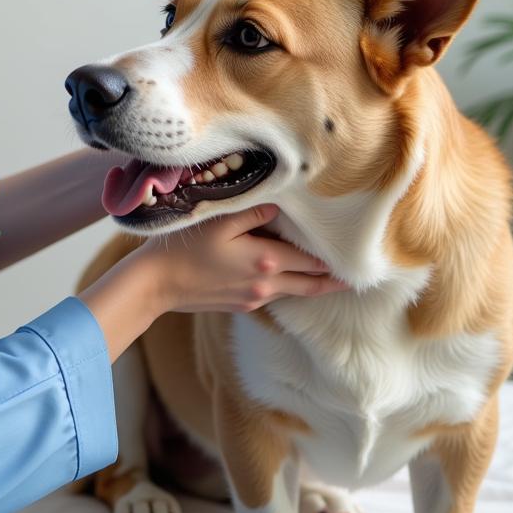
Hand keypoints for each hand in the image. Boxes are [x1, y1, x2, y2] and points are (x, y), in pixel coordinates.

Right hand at [134, 203, 348, 314]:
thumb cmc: (185, 249)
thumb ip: (255, 212)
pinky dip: (288, 287)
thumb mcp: (220, 221)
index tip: (356, 260)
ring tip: (329, 278)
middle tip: (355, 279)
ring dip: (311, 285)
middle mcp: (266, 285)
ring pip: (293, 293)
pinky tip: (288, 279)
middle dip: (333, 282)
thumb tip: (280, 207)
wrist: (156, 285)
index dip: (336, 262)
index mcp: (266, 261)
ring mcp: (253, 299)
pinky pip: (273, 296)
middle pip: (311, 286)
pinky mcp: (240, 305)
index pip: (313, 263)